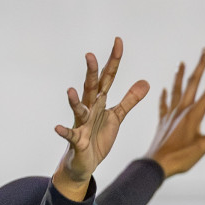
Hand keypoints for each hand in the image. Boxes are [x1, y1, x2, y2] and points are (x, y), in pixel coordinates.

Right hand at [54, 37, 150, 194]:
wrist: (85, 163)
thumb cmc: (98, 138)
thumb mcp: (116, 117)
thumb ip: (130, 100)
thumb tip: (146, 82)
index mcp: (100, 102)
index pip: (108, 78)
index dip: (113, 61)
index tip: (118, 41)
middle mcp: (90, 109)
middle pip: (91, 88)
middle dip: (92, 73)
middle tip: (90, 55)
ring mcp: (82, 124)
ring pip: (79, 110)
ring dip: (75, 101)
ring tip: (70, 91)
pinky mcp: (77, 141)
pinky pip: (70, 135)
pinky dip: (64, 132)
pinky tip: (58, 128)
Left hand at [144, 48, 204, 176]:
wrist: (156, 165)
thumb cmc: (180, 158)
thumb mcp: (204, 146)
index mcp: (193, 114)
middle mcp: (181, 110)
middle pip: (193, 83)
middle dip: (200, 66)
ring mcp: (170, 115)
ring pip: (176, 90)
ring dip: (180, 75)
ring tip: (181, 63)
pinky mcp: (163, 122)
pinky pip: (164, 105)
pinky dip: (165, 96)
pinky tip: (164, 89)